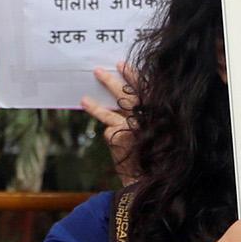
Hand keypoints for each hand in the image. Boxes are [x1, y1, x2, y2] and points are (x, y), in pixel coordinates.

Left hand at [80, 63, 138, 182]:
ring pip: (112, 110)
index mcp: (156, 112)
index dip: (133, 76)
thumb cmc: (150, 153)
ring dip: (97, 104)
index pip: (144, 89)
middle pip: (127, 96)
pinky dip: (106, 129)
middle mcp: (146, 118)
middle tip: (98, 71)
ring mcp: (133, 127)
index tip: (121, 64)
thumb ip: (141, 114)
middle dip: (112, 82)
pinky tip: (107, 134)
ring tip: (84, 99)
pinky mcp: (120, 137)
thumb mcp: (150, 129)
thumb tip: (121, 95)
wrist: (146, 177)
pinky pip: (108, 128)